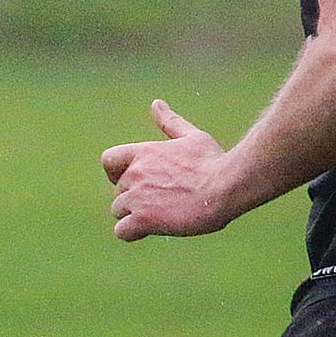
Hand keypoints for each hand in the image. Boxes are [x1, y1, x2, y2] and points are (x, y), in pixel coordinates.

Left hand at [100, 100, 232, 240]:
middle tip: (164, 200)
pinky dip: (133, 233)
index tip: (135, 180)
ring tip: (163, 215)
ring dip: (135, 216)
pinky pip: (122, 231)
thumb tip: (156, 103)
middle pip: (118, 191)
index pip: (108, 161)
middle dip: (135, 198)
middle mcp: (134, 173)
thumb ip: (170, 122)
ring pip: (118, 211)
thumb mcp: (191, 136)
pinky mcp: (143, 219)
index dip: (117, 173)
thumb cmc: (213, 161)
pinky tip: (153, 229)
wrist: (227, 186)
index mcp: (143, 152)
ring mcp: (137, 197)